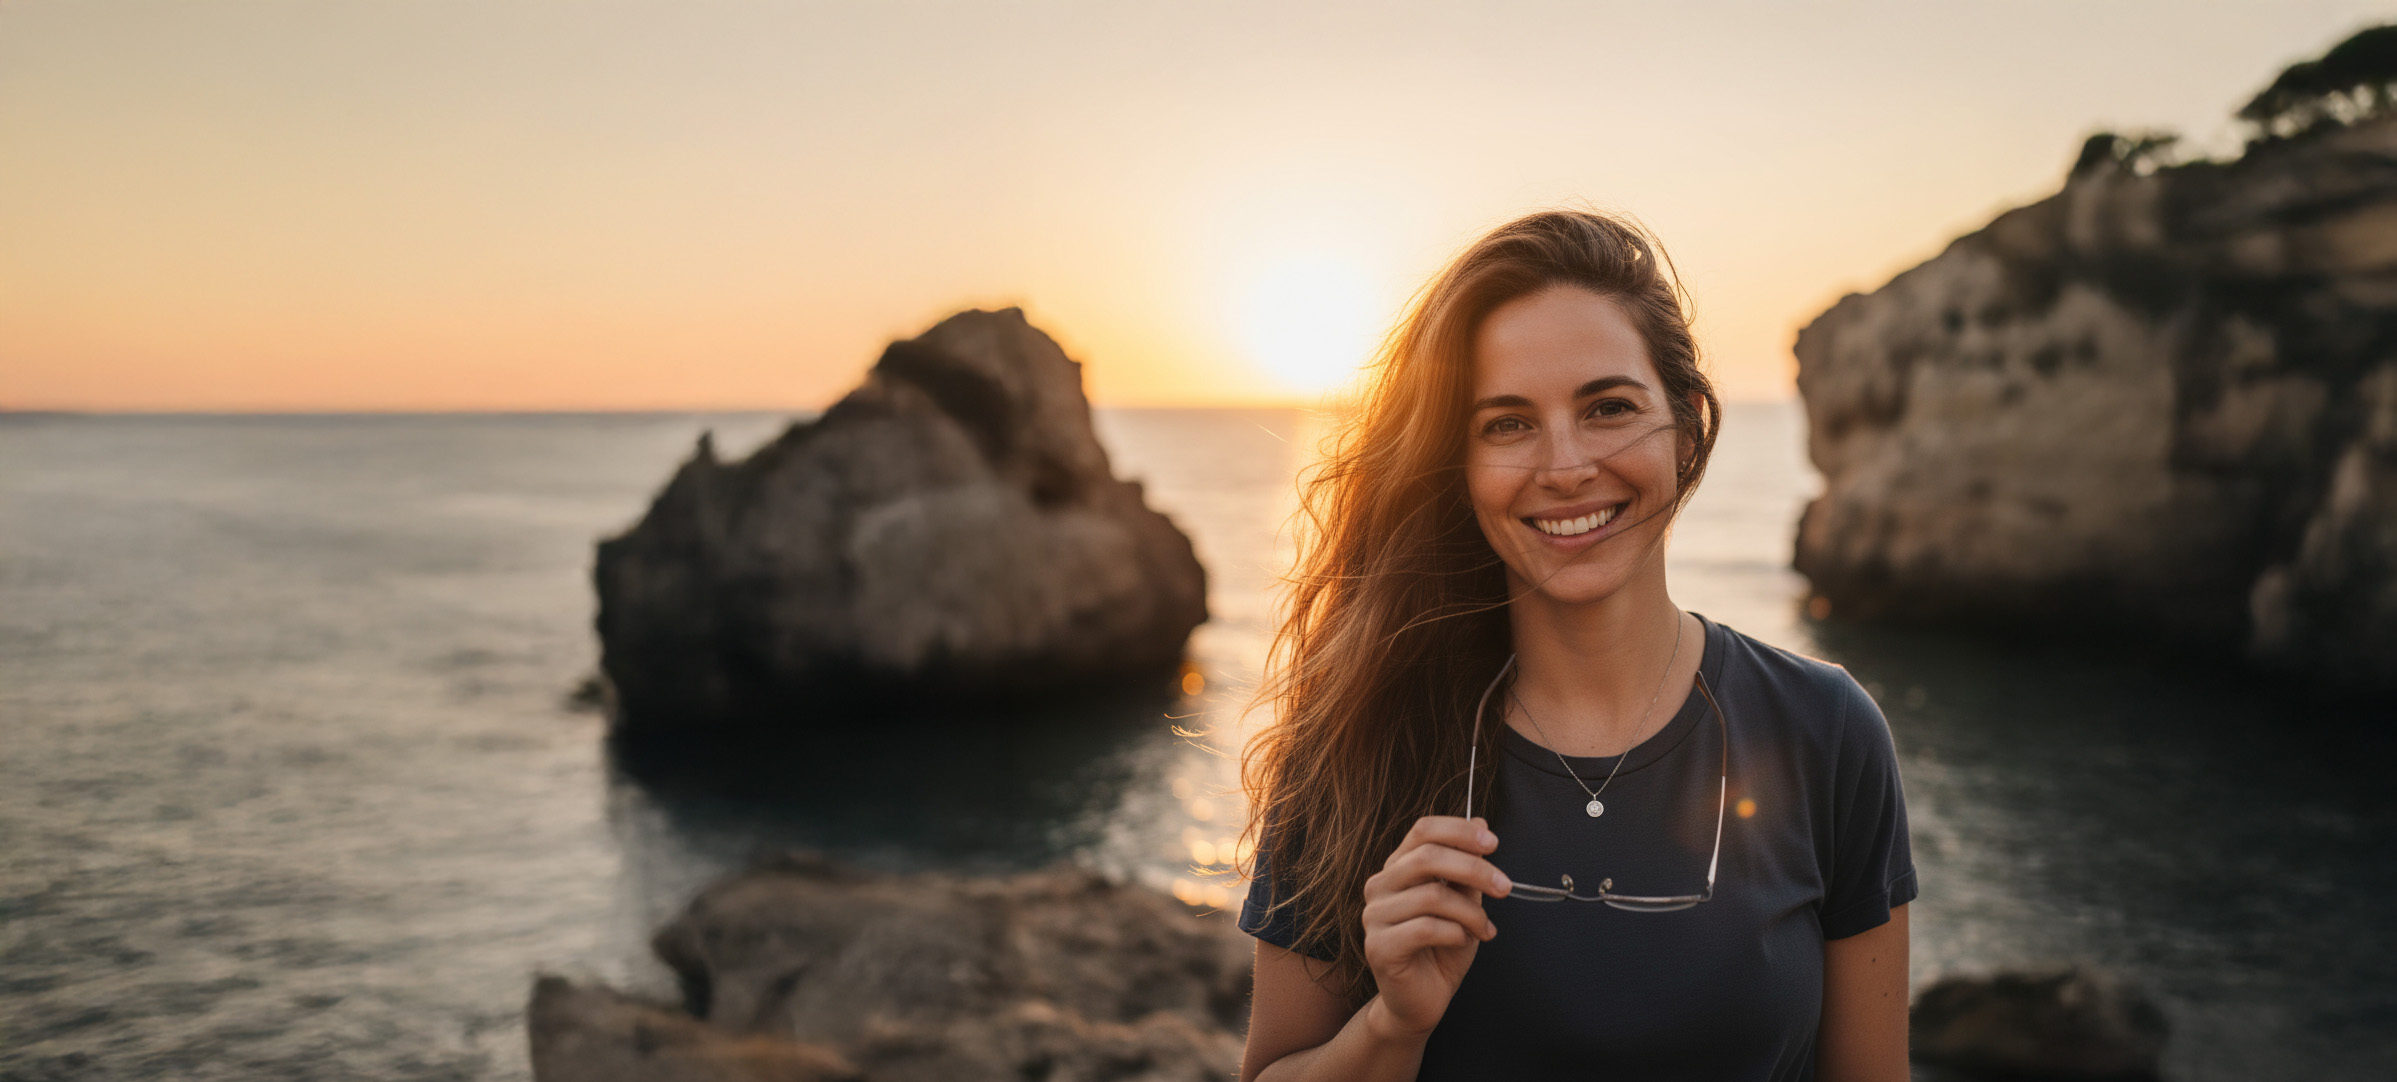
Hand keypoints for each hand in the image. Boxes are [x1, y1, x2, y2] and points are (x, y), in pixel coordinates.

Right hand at [1359, 815, 1508, 1037]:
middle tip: (1504, 887)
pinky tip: (1463, 941)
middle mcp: (1379, 886)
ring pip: (1432, 895)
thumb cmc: (1440, 951)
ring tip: (1485, 929)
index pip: (1423, 830)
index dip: (1459, 830)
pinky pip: (1425, 928)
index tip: (1493, 843)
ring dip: (1471, 913)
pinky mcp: (1379, 946)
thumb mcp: (1463, 904)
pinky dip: (1455, 933)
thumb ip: (1466, 869)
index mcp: (1397, 869)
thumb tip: (1481, 824)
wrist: (1421, 1001)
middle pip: (1427, 857)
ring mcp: (1375, 916)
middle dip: (1474, 869)